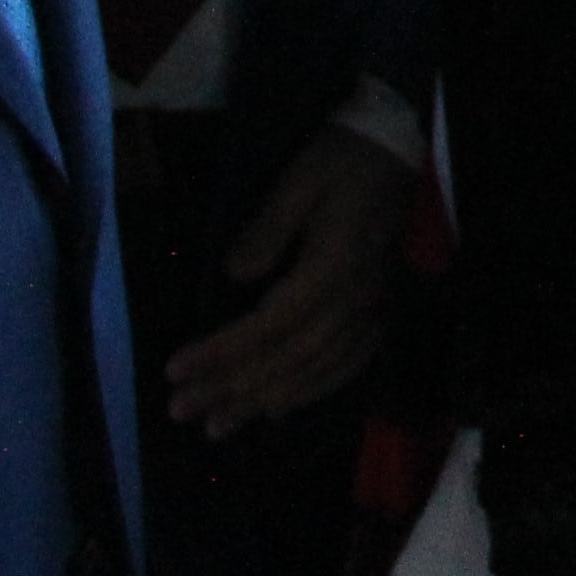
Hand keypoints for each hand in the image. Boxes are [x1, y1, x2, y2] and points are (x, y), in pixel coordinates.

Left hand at [163, 130, 413, 439]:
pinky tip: (278, 411)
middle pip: (287, 357)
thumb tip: (233, 277)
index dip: (222, 352)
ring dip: (262, 402)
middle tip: (182, 409)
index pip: (269, 324)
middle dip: (231, 388)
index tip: (175, 369)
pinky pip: (346, 366)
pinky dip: (310, 393)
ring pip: (314, 370)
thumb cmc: (344, 160)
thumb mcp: (299, 180)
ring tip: (217, 426)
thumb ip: (267, 229)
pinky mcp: (380, 314)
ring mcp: (372, 312)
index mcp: (333, 267)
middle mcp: (355, 301)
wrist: (400, 150)